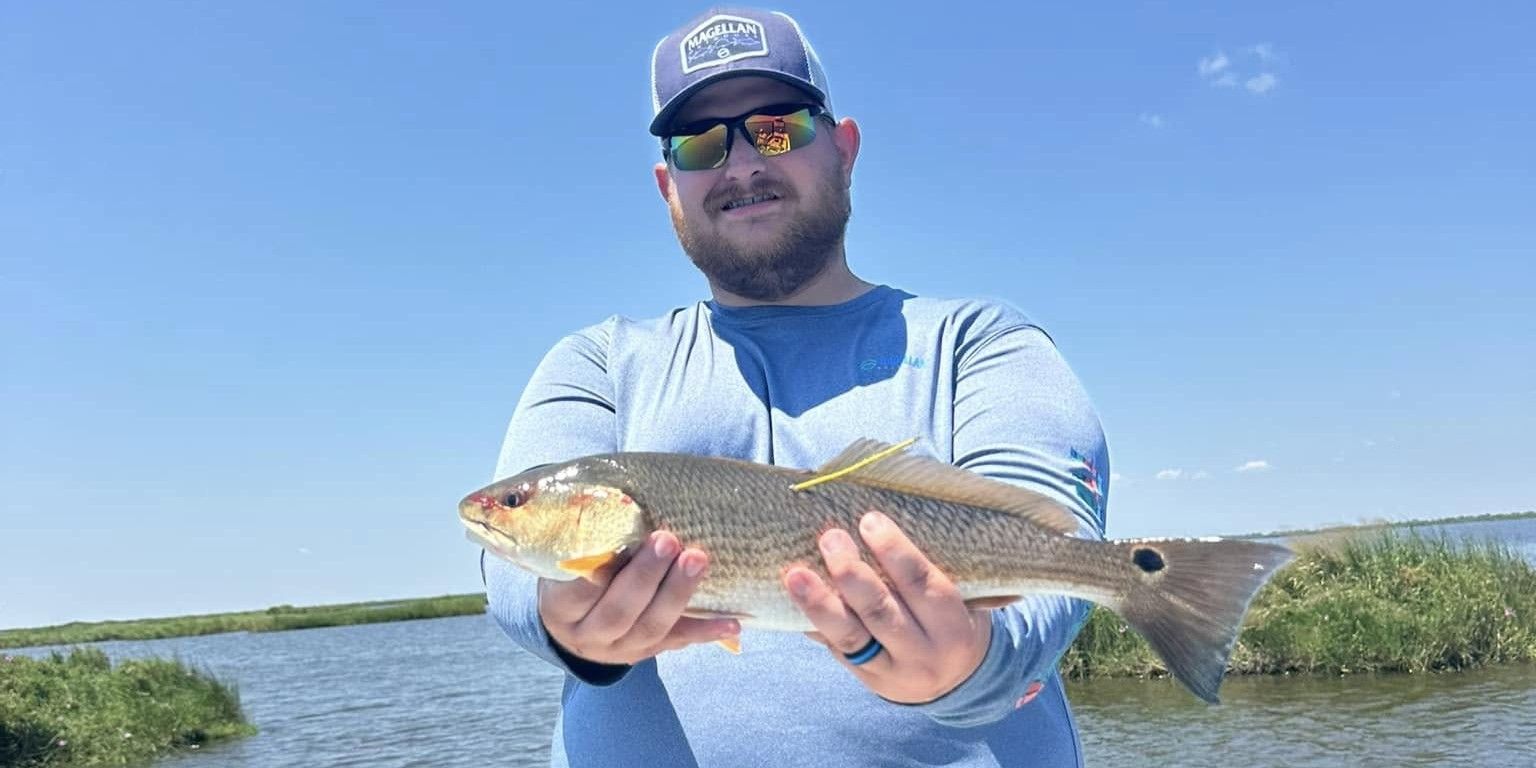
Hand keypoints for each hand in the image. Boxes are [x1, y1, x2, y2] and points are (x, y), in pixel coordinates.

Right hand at [538, 531, 739, 665]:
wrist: (574, 624)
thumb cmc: (572, 573)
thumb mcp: (561, 557)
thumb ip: (576, 533)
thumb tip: (592, 492)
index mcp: (558, 608)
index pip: (576, 592)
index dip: (597, 569)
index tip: (618, 538)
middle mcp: (587, 635)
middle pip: (618, 611)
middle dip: (646, 576)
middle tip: (668, 540)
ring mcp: (618, 649)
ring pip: (651, 628)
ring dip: (678, 594)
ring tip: (698, 559)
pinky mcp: (646, 653)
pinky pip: (678, 642)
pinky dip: (706, 631)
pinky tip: (733, 620)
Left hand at [784, 511, 991, 703]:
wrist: (956, 683)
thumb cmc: (951, 620)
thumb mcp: (959, 600)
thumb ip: (924, 572)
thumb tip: (871, 527)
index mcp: (953, 628)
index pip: (921, 584)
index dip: (894, 551)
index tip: (869, 521)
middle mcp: (923, 655)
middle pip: (881, 611)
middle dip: (851, 573)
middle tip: (830, 538)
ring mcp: (892, 673)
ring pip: (850, 637)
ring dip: (820, 603)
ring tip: (795, 575)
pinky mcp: (866, 679)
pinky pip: (835, 649)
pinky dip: (814, 622)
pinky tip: (791, 601)